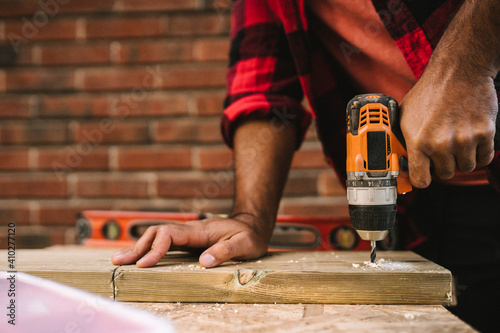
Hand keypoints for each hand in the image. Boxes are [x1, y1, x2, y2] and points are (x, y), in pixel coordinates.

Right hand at [111, 216, 269, 267]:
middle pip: (157, 233)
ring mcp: (188, 234)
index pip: (170, 235)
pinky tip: (139, 256)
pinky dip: (148, 248)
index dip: (155, 248)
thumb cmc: (250, 235)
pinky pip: (164, 241)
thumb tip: (204, 262)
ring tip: (119, 259)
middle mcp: (190, 230)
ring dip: (138, 247)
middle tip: (118, 261)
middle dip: (137, 247)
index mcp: (200, 231)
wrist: (252, 224)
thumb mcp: (245, 244)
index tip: (144, 264)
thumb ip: (226, 251)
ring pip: (157, 236)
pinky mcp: (188, 240)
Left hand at [400, 68, 497, 187]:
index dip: (422, 179)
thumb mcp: (404, 116)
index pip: (420, 180)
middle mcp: (441, 143)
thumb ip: (403, 140)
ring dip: (461, 159)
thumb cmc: (429, 93)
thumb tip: (398, 160)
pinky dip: (479, 154)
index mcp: (418, 141)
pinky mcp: (485, 133)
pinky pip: (484, 159)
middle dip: (442, 165)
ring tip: (456, 141)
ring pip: (465, 168)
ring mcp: (465, 139)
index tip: (424, 174)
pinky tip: (471, 140)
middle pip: (445, 174)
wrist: (458, 72)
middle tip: (442, 149)